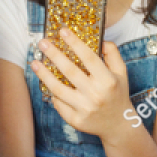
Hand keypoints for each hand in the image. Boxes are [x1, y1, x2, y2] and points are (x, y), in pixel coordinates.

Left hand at [30, 28, 138, 143]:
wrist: (118, 125)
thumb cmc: (118, 94)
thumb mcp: (121, 72)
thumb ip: (113, 54)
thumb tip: (99, 40)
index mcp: (108, 80)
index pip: (89, 57)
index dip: (75, 43)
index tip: (62, 31)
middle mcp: (96, 94)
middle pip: (70, 71)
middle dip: (54, 54)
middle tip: (42, 43)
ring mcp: (84, 108)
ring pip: (58, 89)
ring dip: (44, 74)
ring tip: (34, 63)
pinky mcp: (76, 120)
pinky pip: (59, 104)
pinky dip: (52, 93)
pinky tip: (46, 83)